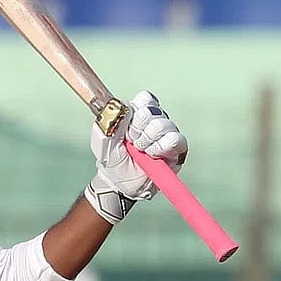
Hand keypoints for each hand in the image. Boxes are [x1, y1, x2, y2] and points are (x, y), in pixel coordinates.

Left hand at [84, 91, 187, 223]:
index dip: (135, 110)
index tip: (124, 126)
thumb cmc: (111, 157)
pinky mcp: (178, 149)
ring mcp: (167, 134)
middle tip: (130, 141)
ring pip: (162, 125)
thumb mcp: (103, 138)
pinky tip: (152, 155)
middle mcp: (156, 120)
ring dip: (146, 140)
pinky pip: (174, 139)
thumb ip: (110, 120)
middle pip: (152, 110)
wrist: (118, 182)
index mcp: (138, 113)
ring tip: (140, 151)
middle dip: (136, 128)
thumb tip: (124, 108)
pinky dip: (160, 148)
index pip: (146, 98)